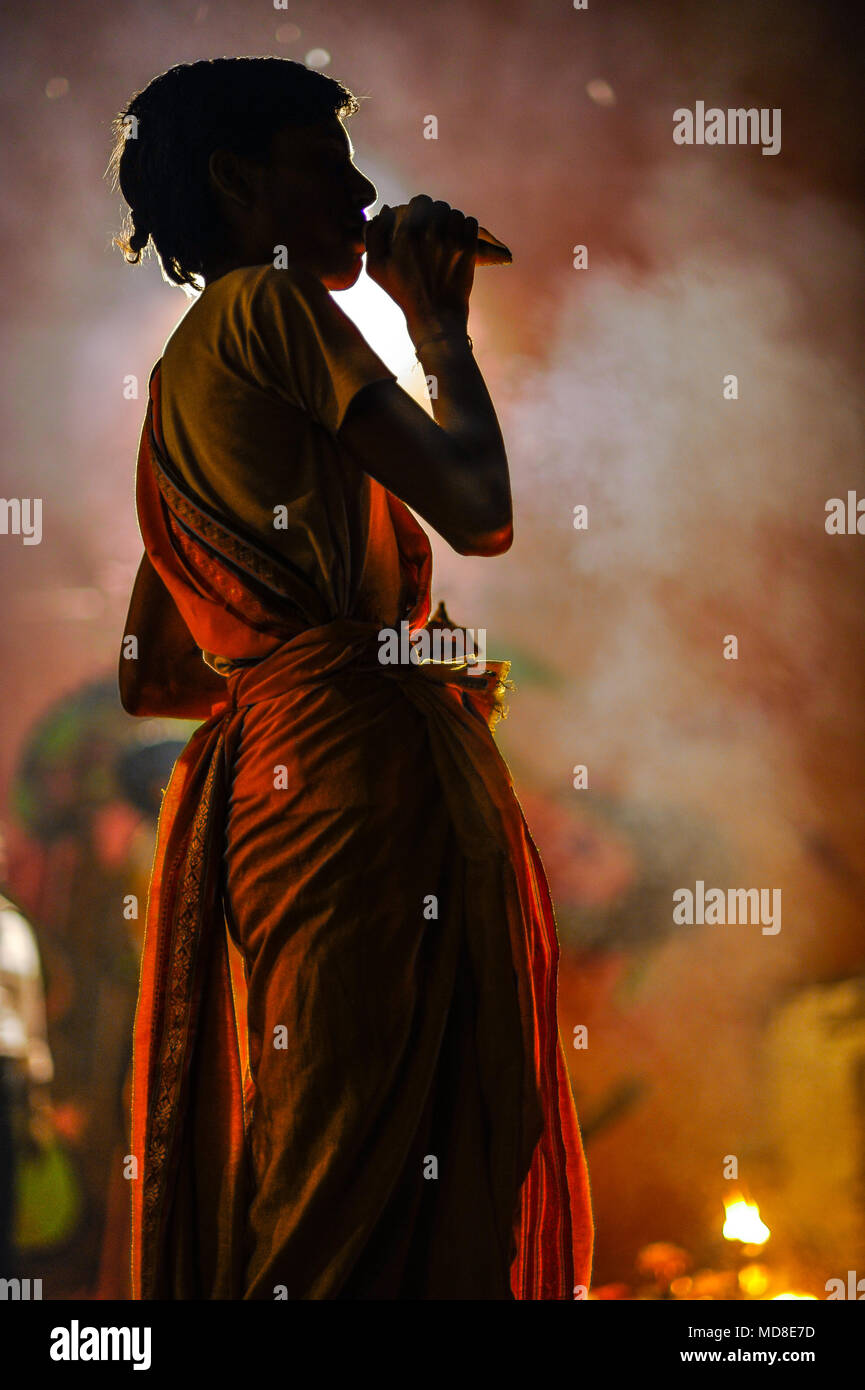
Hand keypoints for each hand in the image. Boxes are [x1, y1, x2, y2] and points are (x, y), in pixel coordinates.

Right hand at [364, 195, 477, 340]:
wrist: (435, 317)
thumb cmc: (403, 293)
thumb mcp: (376, 268)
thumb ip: (374, 235)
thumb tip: (385, 210)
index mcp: (408, 234)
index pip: (420, 201)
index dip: (420, 209)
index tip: (420, 223)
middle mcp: (431, 233)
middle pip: (439, 206)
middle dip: (436, 216)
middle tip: (434, 231)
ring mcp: (452, 241)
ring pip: (456, 214)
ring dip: (451, 222)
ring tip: (447, 236)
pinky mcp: (469, 250)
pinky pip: (471, 223)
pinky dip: (466, 228)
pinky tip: (459, 239)